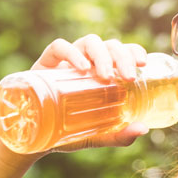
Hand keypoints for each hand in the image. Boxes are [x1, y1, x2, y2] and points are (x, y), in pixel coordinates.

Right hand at [31, 34, 150, 152]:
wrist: (33, 135)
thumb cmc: (68, 131)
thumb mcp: (97, 135)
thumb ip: (119, 135)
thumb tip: (142, 129)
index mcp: (104, 72)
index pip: (123, 52)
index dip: (134, 51)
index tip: (143, 64)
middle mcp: (89, 61)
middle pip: (110, 45)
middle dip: (122, 57)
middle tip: (129, 77)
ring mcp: (68, 60)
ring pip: (89, 41)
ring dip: (101, 55)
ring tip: (105, 76)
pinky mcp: (47, 61)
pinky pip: (59, 47)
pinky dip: (72, 53)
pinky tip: (81, 68)